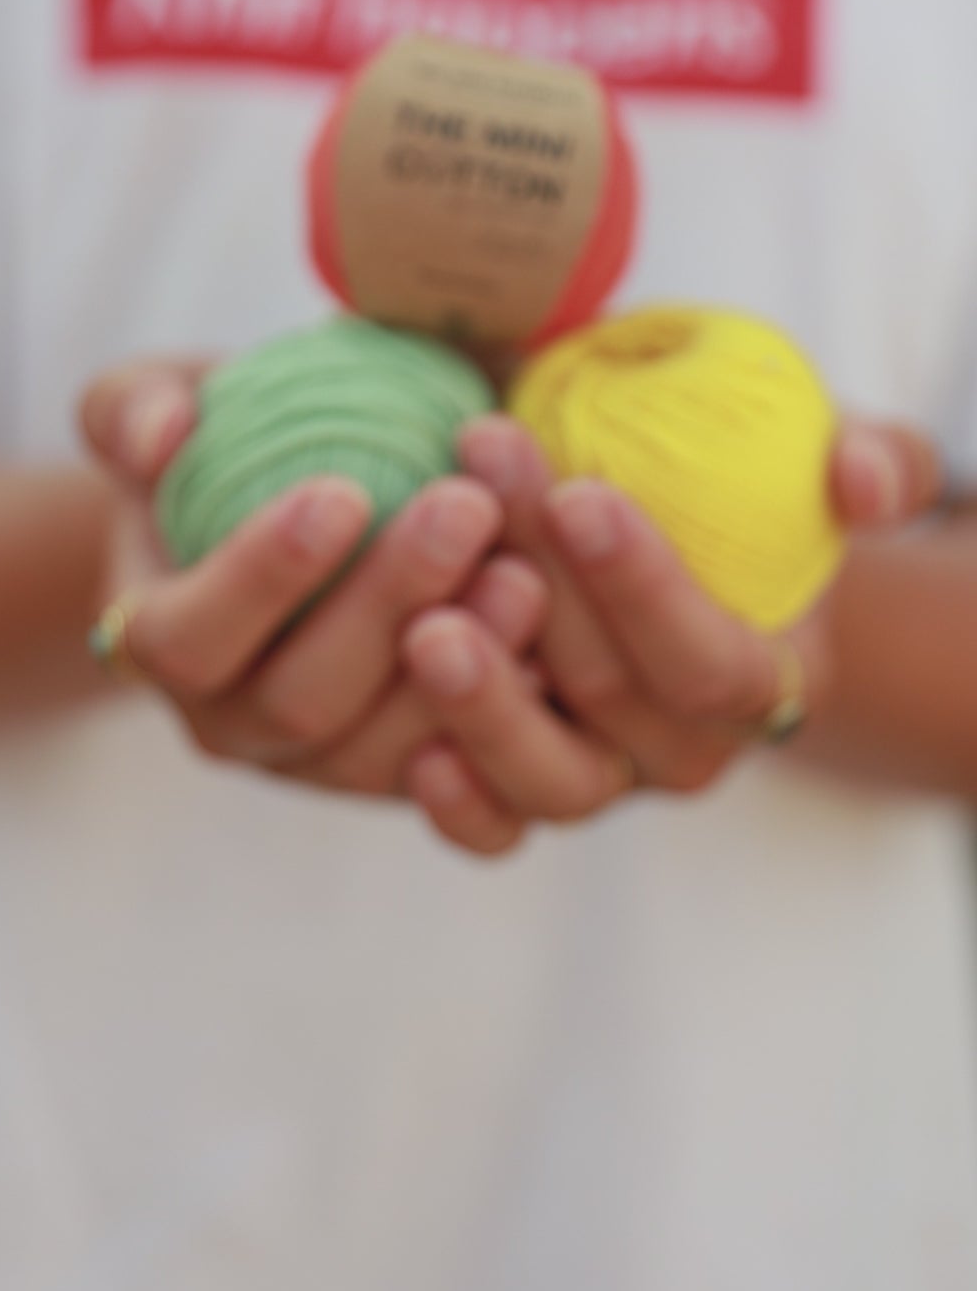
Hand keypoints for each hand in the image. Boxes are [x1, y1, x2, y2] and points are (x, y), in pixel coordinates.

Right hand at [79, 361, 545, 798]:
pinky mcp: (417, 784)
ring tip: (529, 571)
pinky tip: (560, 652)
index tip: (339, 492)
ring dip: (464, 672)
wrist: (304, 510)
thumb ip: (134, 407)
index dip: (258, 577)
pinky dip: (511, 734)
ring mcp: (328, 767)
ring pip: (390, 755)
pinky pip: (468, 797)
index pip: (189, 636)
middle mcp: (236, 725)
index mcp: (162, 641)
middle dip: (387, 606)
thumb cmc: (229, 443)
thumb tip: (156, 436)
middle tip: (466, 507)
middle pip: (303, 701)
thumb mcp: (164, 401)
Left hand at [396, 415, 941, 857]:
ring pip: (550, 779)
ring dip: (484, 705)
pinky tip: (414, 754)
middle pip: (610, 694)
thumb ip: (875, 463)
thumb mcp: (824, 459)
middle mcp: (684, 750)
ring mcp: (601, 780)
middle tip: (471, 479)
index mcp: (769, 680)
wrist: (674, 557)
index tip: (579, 494)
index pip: (710, 658)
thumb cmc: (744, 498)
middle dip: (538, 581)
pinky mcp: (522, 794)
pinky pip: (496, 831)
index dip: (645, 588)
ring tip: (421, 624)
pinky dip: (457, 806)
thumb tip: (858, 481)